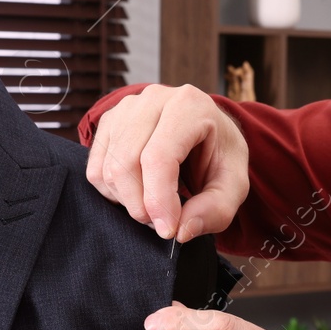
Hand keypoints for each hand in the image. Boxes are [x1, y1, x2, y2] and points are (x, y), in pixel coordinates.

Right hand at [84, 83, 249, 242]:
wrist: (206, 131)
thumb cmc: (219, 155)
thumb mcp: (234, 184)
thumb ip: (216, 209)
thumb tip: (181, 230)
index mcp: (189, 105)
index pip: (158, 158)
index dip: (159, 200)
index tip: (168, 230)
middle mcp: (152, 99)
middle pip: (126, 164)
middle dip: (141, 206)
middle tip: (163, 222)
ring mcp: (125, 108)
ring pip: (108, 169)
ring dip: (128, 201)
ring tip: (155, 206)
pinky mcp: (108, 123)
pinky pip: (96, 169)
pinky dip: (113, 192)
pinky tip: (138, 192)